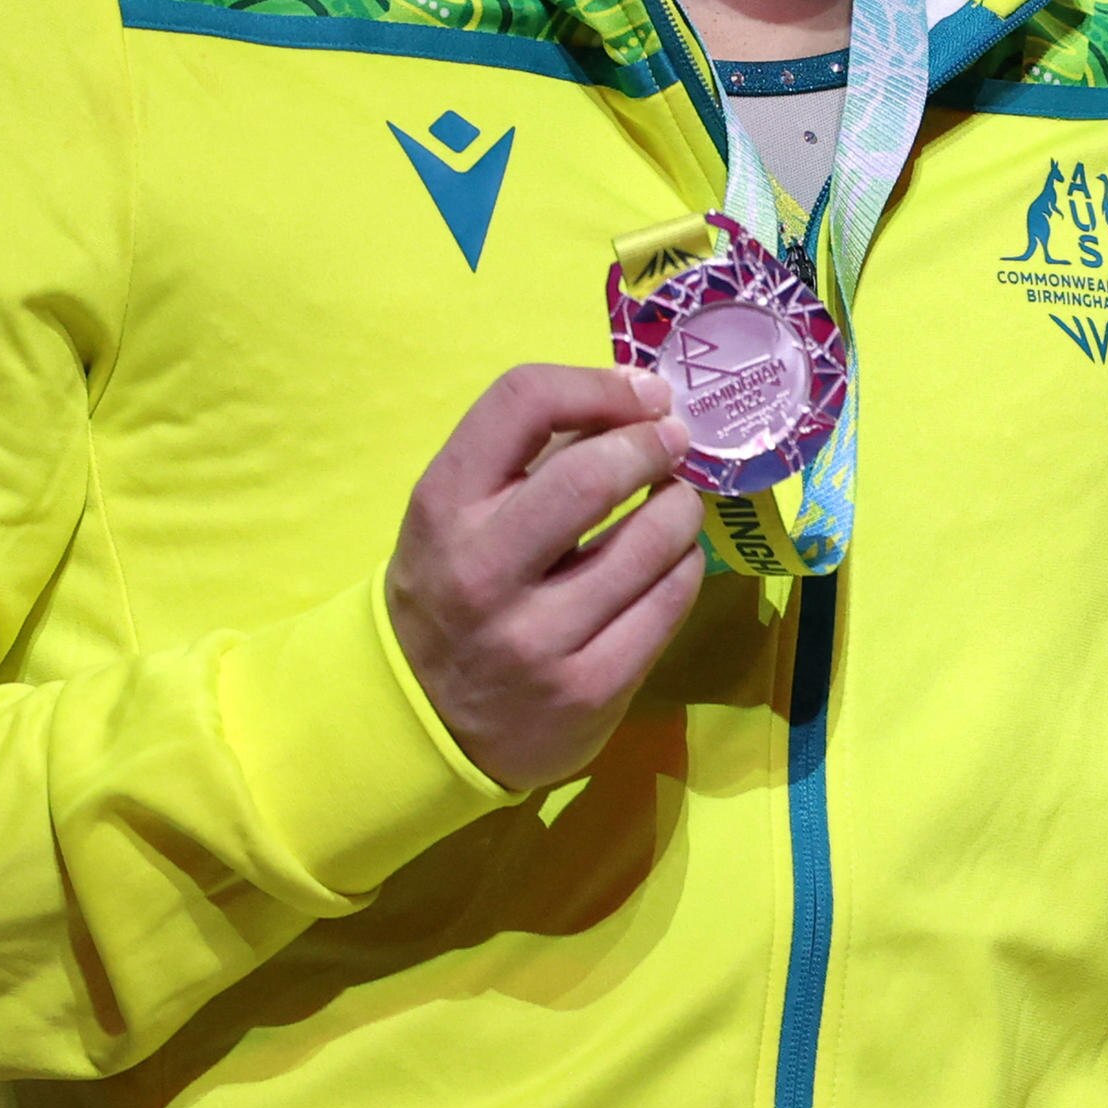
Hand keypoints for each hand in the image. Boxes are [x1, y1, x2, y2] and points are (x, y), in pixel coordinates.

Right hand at [384, 364, 710, 791]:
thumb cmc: (456, 591)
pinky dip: (684, 567)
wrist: (424, 723)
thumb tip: (639, 398)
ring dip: (680, 508)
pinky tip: (668, 564)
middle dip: (653, 445)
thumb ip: (534, 457)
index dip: (598, 385)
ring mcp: (536, 638)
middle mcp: (481, 572)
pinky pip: (671, 600)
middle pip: (593, 475)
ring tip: (673, 504)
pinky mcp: (589, 689)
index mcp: (442, 508)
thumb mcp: (459, 517)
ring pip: (652, 540)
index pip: (522, 404)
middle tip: (673, 442)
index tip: (645, 394)